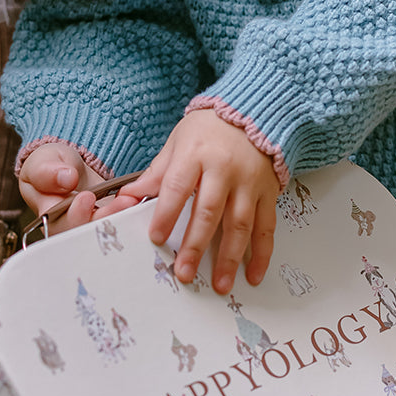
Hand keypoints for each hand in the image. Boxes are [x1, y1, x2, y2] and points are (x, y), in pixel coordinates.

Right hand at [18, 142, 141, 233]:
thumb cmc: (51, 167)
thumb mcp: (43, 162)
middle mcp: (71, 226)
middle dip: (106, 219)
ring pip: (106, 230)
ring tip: (132, 201)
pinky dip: (130, 214)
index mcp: (49, 215)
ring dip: (121, 218)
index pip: (60, 224)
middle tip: (122, 202)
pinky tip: (140, 203)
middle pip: (87, 233)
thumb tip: (66, 178)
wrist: (69, 167)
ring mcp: (92, 225)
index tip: (87, 198)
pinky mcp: (110, 220)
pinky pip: (120, 222)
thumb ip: (47, 171)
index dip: (75, 215)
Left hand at [124, 110, 279, 295]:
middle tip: (184, 273)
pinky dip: (261, 253)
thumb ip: (157, 173)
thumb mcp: (178, 142)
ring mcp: (249, 181)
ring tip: (219, 284)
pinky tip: (253, 274)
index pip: (178, 186)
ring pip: (240, 223)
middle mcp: (225, 168)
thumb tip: (127, 198)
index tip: (155, 238)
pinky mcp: (269, 191)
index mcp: (196, 153)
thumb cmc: (209, 128)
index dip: (166, 213)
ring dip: (230, 257)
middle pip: (209, 211)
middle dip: (195, 245)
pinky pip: (266, 226)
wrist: (253, 111)